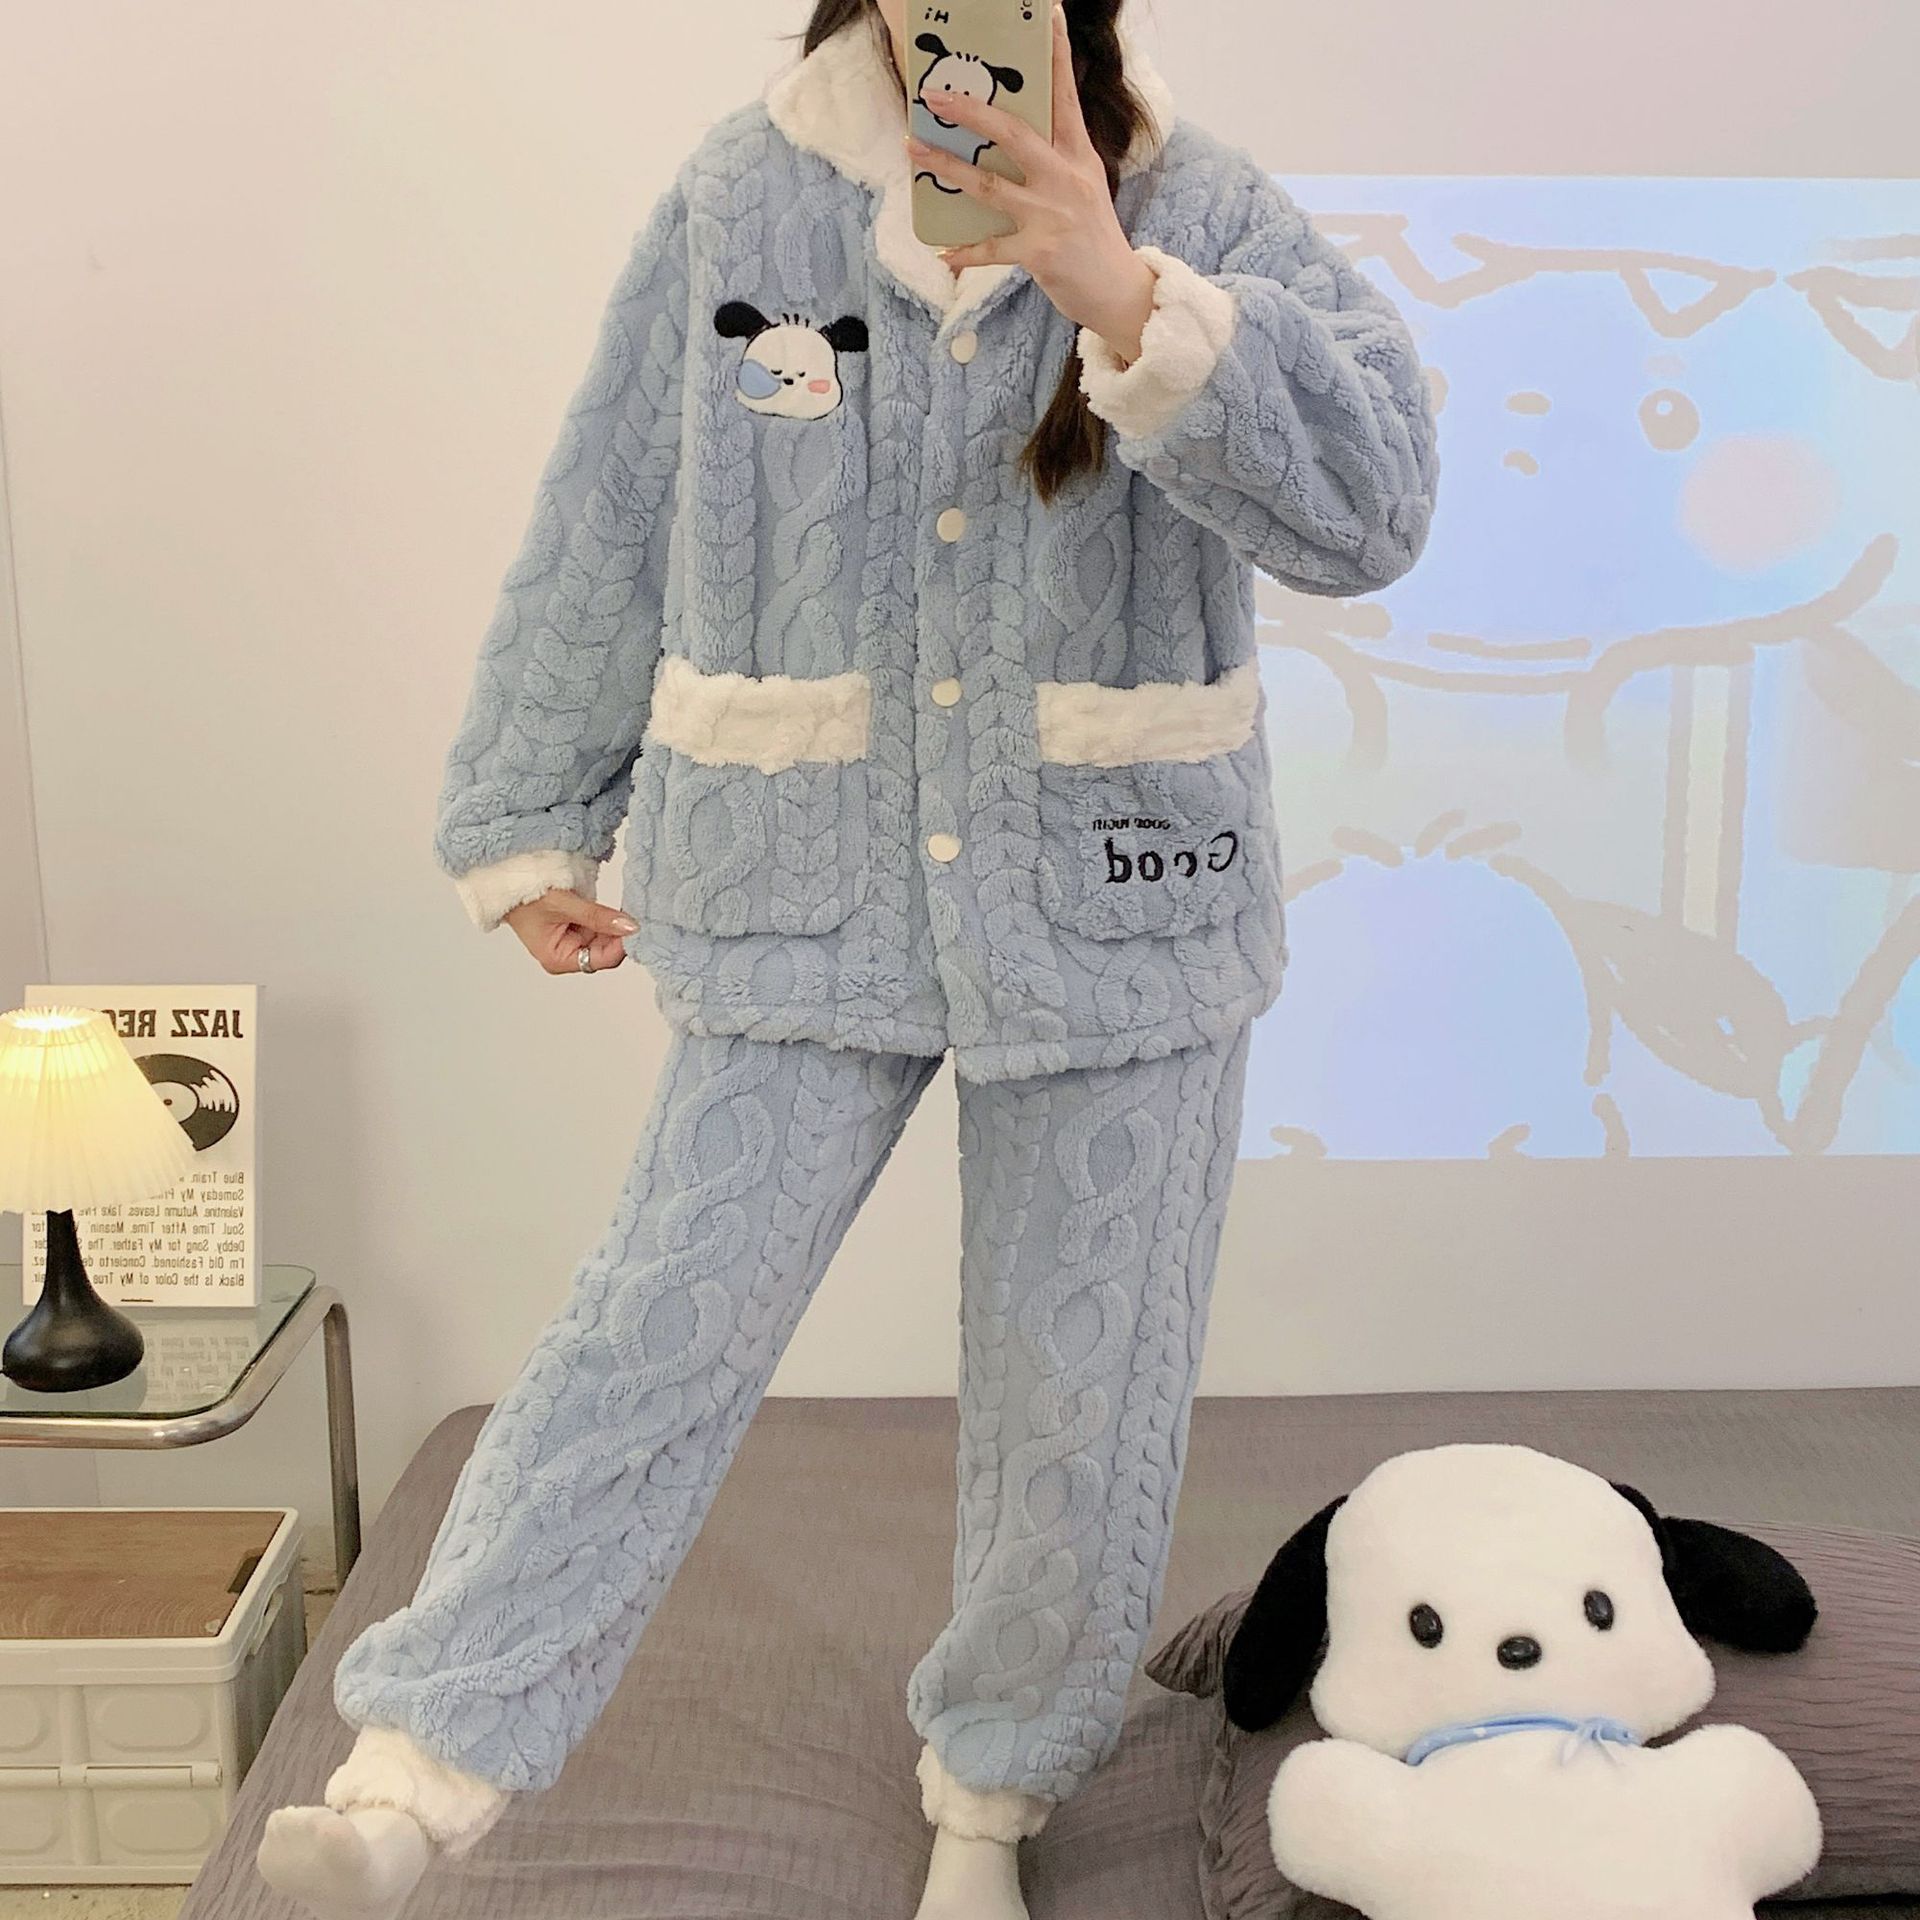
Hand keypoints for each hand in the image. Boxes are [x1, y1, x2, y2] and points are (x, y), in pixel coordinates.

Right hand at [502, 889, 635, 975]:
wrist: (509, 883)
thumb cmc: (524, 896)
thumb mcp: (564, 904)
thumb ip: (598, 916)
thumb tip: (629, 926)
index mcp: (558, 959)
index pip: (602, 959)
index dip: (621, 944)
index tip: (636, 926)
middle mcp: (566, 956)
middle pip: (607, 952)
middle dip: (619, 935)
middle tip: (634, 914)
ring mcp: (572, 944)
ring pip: (607, 940)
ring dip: (615, 925)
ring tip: (623, 909)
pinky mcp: (577, 931)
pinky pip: (601, 929)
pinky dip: (609, 920)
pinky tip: (615, 911)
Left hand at [905, 2, 1156, 361]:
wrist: (1118, 291)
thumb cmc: (1095, 239)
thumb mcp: (1086, 187)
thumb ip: (1058, 160)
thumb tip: (1015, 136)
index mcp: (1080, 157)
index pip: (1065, 97)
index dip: (1055, 55)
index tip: (1046, 15)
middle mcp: (1065, 179)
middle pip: (1012, 133)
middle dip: (970, 111)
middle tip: (935, 95)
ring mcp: (1051, 215)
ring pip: (988, 185)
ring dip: (946, 168)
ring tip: (914, 150)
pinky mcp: (1038, 252)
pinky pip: (990, 249)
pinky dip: (964, 253)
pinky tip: (942, 254)